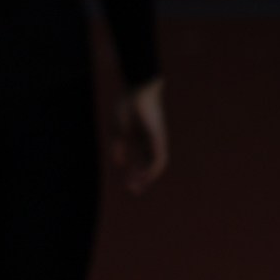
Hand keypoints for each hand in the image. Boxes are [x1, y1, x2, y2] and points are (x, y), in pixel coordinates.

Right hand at [113, 78, 168, 193]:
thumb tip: (119, 164)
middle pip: (150, 165)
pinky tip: (145, 177)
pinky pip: (160, 156)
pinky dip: (153, 169)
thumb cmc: (127, 105)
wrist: (137, 88)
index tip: (127, 187)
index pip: (141, 161)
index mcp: (141, 139)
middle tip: (133, 192)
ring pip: (157, 164)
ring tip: (137, 187)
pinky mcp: (158, 136)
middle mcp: (151, 141)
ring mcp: (156, 139)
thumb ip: (119, 148)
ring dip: (148, 177)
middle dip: (142, 180)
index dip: (135, 174)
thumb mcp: (119, 131)